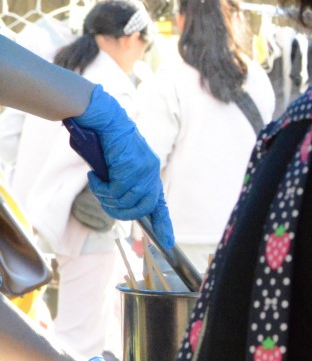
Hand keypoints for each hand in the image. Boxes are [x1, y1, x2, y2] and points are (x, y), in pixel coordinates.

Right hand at [71, 86, 166, 223]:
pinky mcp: (131, 168)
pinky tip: (95, 176)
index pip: (160, 204)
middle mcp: (150, 173)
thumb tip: (118, 201)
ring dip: (107, 199)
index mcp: (150, 172)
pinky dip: (101, 188)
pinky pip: (115, 191)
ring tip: (98, 184)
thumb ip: (123, 182)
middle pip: (142, 209)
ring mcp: (142, 171)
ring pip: (126, 202)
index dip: (163, 224)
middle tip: (106, 201)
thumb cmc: (106, 141)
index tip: (166, 241)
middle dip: (122, 212)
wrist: (103, 118)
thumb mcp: (118, 165)